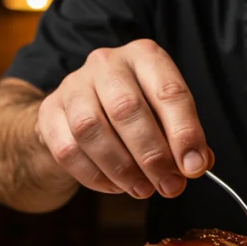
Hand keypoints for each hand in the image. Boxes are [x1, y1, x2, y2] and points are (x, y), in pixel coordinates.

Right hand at [36, 39, 213, 198]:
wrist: (80, 109)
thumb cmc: (135, 112)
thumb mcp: (165, 113)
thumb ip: (183, 136)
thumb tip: (197, 163)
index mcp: (144, 56)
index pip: (168, 92)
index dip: (184, 133)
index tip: (194, 166)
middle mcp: (107, 63)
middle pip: (126, 109)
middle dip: (152, 155)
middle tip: (170, 186)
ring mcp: (73, 85)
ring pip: (91, 129)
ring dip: (121, 168)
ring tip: (143, 189)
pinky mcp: (49, 111)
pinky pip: (67, 150)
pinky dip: (94, 175)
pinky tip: (115, 186)